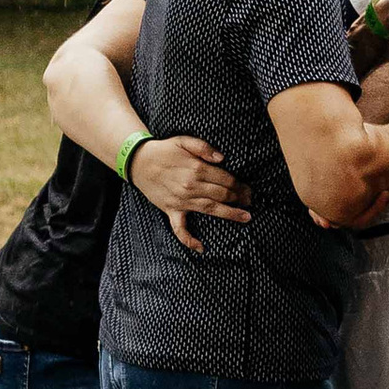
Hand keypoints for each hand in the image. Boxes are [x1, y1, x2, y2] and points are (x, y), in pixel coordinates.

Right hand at [128, 135, 249, 255]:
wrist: (138, 162)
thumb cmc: (164, 151)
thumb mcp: (183, 141)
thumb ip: (204, 147)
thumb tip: (222, 158)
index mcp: (196, 169)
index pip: (226, 179)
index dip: (240, 184)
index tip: (249, 188)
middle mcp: (190, 187)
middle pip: (222, 194)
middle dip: (239, 198)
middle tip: (250, 201)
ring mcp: (181, 201)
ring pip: (210, 209)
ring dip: (229, 214)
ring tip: (245, 217)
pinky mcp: (171, 210)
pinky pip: (179, 228)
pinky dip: (189, 239)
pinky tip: (201, 248)